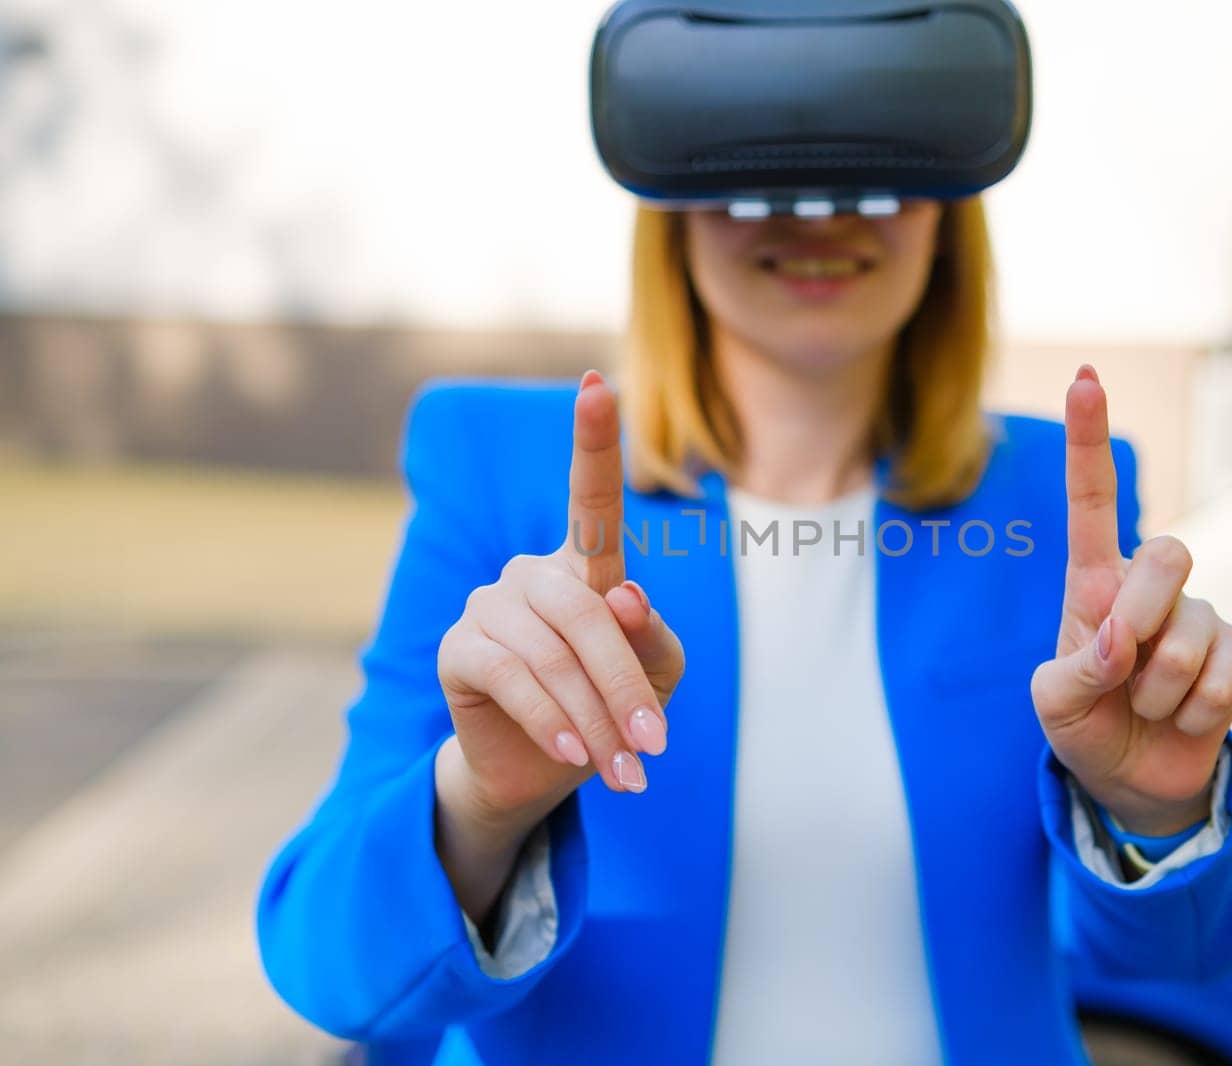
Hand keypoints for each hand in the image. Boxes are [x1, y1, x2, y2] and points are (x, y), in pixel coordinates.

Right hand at [437, 370, 685, 815]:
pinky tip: (573, 753)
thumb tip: (625, 597)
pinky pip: (512, 676)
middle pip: (589, 613)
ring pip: (553, 652)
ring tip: (625, 770)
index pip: (592, 498)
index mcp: (587, 566)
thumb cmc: (612, 710)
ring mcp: (490, 605)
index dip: (593, 441)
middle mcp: (534, 573)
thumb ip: (652, 639)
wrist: (544, 772)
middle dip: (627, 686)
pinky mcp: (459, 648)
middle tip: (655, 745)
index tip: (596, 384)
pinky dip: (552, 719)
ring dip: (596, 717)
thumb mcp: (656, 677)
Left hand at [1030, 366, 1231, 836]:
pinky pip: (1230, 670)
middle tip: (1122, 669)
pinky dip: (1199, 709)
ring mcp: (1199, 617)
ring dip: (1162, 688)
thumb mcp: (1054, 705)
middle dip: (1143, 617)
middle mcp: (1149, 589)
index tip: (1084, 376)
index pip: (1091, 502)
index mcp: (1093, 584)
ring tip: (1146, 707)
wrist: (1132, 779)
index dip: (1089, 441)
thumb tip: (1121, 643)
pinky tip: (1183, 717)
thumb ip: (1075, 671)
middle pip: (1168, 553)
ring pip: (1193, 631)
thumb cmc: (1083, 727)